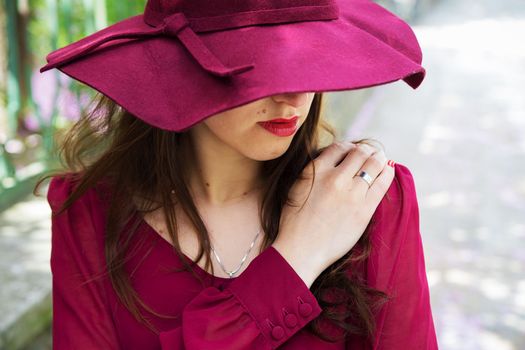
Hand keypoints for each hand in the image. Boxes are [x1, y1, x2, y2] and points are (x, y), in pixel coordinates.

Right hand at [272, 140, 394, 286]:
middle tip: (370, 153)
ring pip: (374, 164)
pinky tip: (388, 170)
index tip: (353, 151)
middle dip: (367, 150)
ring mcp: (351, 194)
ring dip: (379, 158)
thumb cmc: (294, 222)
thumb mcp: (297, 187)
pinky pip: (382, 184)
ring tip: (381, 159)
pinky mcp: (364, 210)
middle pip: (359, 153)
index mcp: (316, 171)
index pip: (339, 147)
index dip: (349, 147)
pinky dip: (387, 173)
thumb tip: (333, 159)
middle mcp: (335, 178)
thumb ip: (314, 171)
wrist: (300, 251)